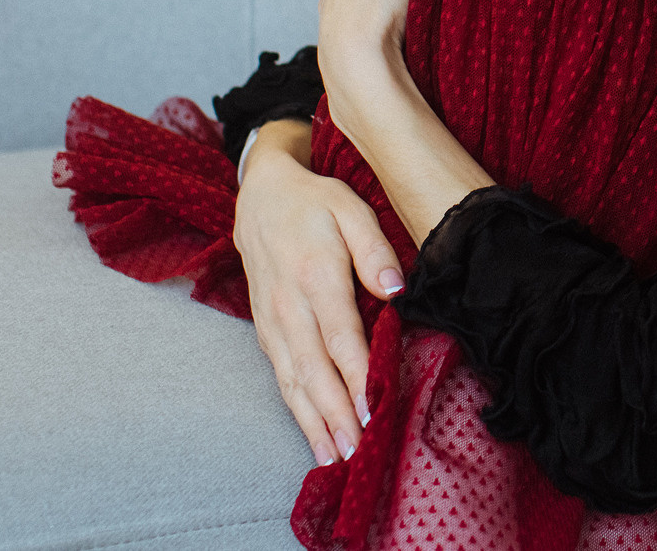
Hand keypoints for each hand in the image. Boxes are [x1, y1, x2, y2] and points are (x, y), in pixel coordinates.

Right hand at [233, 120, 405, 467]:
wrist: (260, 197)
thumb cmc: (314, 202)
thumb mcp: (350, 207)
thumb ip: (374, 249)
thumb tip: (397, 290)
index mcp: (314, 276)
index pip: (340, 336)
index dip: (356, 376)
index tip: (374, 409)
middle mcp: (289, 306)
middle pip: (315, 370)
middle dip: (336, 416)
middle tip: (357, 452)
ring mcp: (273, 323)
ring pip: (294, 382)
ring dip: (315, 424)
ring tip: (335, 459)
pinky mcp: (266, 332)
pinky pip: (282, 378)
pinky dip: (298, 412)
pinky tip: (314, 436)